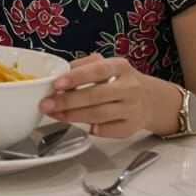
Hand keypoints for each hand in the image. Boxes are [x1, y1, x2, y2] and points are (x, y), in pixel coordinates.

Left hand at [38, 53, 155, 137]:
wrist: (149, 99)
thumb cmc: (119, 80)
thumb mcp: (105, 65)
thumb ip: (82, 66)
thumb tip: (59, 74)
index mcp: (121, 67)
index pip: (98, 70)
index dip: (76, 77)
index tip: (56, 83)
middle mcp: (129, 88)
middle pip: (96, 96)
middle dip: (67, 101)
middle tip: (46, 104)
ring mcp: (132, 109)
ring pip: (98, 115)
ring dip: (72, 116)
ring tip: (54, 113)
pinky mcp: (131, 127)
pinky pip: (106, 131)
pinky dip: (91, 128)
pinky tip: (78, 124)